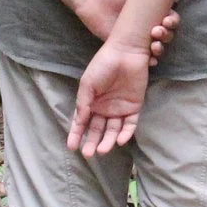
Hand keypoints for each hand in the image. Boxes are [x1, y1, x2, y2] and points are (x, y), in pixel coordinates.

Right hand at [69, 40, 150, 157]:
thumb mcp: (88, 85)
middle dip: (92, 142)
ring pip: (113, 130)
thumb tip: (78, 122)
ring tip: (102, 150)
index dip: (76, 135)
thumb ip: (83, 104)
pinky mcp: (135, 106)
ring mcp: (120, 108)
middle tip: (88, 154)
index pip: (83, 123)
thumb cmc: (103, 65)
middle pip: (98, 130)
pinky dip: (125, 133)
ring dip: (108, 141)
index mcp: (91, 103)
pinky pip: (130, 124)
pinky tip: (119, 140)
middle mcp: (105, 108)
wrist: (125, 52)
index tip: (72, 147)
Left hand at [70, 0, 181, 55]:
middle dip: (166, 35)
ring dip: (160, 48)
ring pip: (157, 46)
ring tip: (154, 46)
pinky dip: (150, 60)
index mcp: (154, 11)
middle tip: (157, 32)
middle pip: (166, 34)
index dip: (173, 21)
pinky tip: (150, 60)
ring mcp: (138, 37)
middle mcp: (149, 24)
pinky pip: (142, 57)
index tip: (167, 20)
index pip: (170, 19)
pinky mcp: (126, 46)